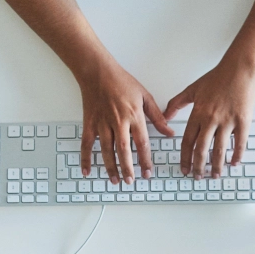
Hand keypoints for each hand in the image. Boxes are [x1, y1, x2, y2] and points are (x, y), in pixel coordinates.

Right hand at [77, 58, 169, 183]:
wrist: (98, 72)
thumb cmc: (121, 81)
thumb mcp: (145, 96)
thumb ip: (157, 116)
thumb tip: (169, 131)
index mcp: (133, 116)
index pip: (142, 143)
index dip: (145, 160)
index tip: (147, 172)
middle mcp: (118, 122)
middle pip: (123, 150)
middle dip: (128, 168)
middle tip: (131, 181)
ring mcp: (102, 124)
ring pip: (106, 150)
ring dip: (111, 167)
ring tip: (115, 180)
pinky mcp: (90, 123)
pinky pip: (86, 144)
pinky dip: (85, 158)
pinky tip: (87, 170)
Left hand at [164, 58, 254, 178]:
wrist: (239, 69)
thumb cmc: (217, 77)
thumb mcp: (193, 89)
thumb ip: (177, 103)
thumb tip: (165, 115)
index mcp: (198, 113)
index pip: (188, 141)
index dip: (185, 158)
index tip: (184, 168)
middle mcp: (211, 119)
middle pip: (202, 149)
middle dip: (198, 166)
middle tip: (197, 177)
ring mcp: (228, 121)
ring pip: (220, 149)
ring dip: (216, 165)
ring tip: (215, 175)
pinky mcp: (243, 121)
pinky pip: (240, 143)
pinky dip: (237, 155)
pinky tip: (234, 163)